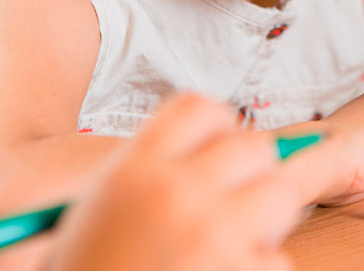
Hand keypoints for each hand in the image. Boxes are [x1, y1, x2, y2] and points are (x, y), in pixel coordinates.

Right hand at [48, 93, 300, 270]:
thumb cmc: (82, 263)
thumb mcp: (103, 205)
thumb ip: (159, 171)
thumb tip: (244, 156)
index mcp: (135, 167)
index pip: (200, 109)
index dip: (218, 126)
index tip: (221, 147)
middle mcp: (174, 194)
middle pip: (254, 146)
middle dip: (252, 171)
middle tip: (235, 197)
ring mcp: (209, 237)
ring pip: (281, 194)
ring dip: (266, 217)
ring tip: (236, 238)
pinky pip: (278, 257)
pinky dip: (260, 267)